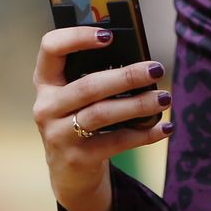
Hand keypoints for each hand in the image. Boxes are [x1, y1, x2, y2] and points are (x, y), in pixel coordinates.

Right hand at [32, 26, 172, 210]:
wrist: (70, 174)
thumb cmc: (79, 122)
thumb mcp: (76, 98)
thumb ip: (94, 77)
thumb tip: (139, 61)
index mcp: (45, 82)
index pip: (51, 48)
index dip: (77, 37)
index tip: (109, 36)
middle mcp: (46, 107)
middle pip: (88, 86)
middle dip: (125, 76)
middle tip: (155, 68)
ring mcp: (59, 134)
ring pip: (102, 114)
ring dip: (138, 104)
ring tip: (164, 97)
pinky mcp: (77, 158)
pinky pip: (116, 142)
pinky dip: (144, 134)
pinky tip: (164, 127)